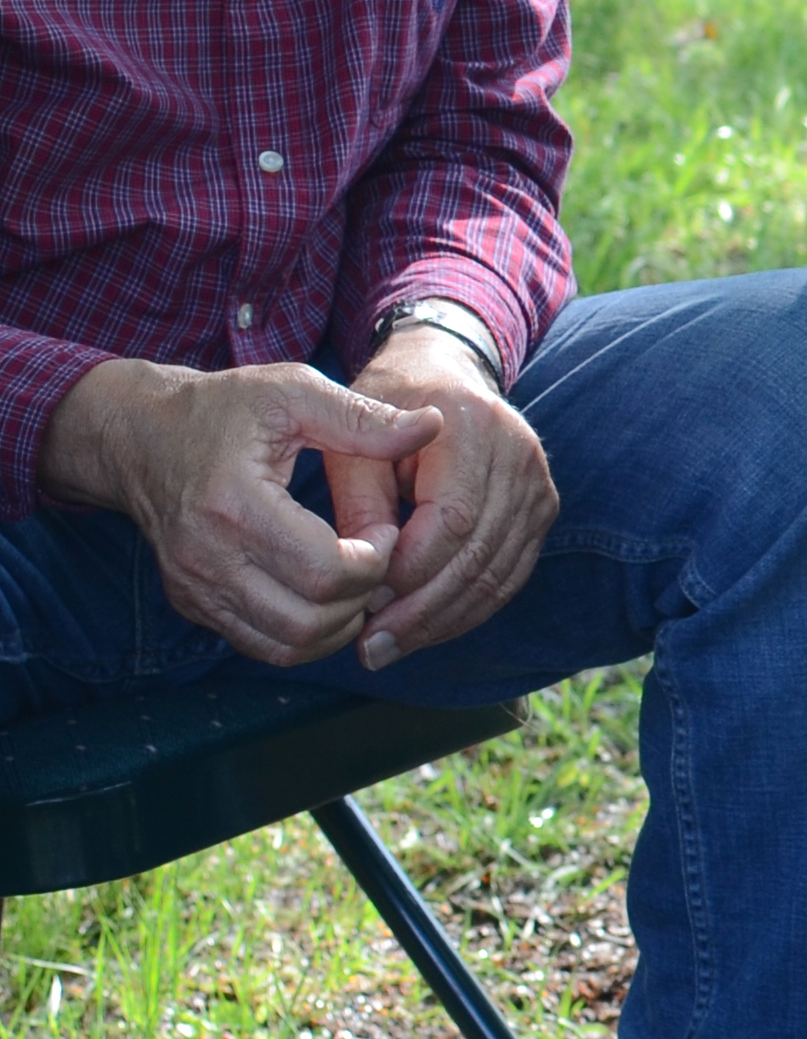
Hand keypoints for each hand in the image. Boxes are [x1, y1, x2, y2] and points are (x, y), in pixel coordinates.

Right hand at [38, 356, 445, 666]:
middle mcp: (207, 559)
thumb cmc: (222, 409)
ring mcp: (196, 589)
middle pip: (311, 621)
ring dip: (339, 623)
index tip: (384, 528)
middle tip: (376, 556)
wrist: (141, 437)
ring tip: (356, 575)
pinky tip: (326, 591)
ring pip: (289, 646)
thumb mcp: (292, 392)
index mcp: (234, 505)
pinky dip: (308, 632)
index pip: (325, 572)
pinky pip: (263, 645)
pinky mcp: (194, 605)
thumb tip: (433, 425)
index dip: (375, 559)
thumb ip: (362, 416)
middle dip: (364, 597)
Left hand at [337, 327, 559, 668]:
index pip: (452, 519)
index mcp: (471, 426)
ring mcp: (538, 483)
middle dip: (421, 611)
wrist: (443, 370)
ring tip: (388, 648)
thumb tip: (362, 576)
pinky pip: (510, 574)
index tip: (359, 603)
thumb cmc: (385, 404)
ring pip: (498, 574)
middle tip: (369, 649)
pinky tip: (425, 630)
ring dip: (442, 620)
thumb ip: (357, 501)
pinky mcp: (542, 508)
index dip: (409, 571)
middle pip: (478, 553)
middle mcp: (519, 454)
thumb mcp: (350, 437)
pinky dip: (468, 610)